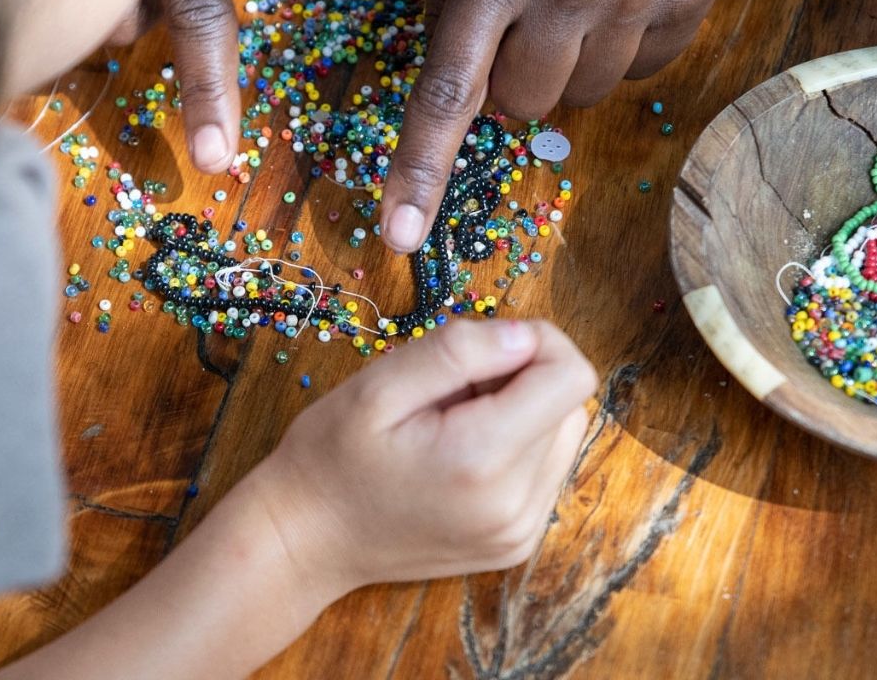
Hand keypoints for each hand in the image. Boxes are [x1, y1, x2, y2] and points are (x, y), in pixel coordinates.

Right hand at [244, 320, 596, 595]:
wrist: (306, 541)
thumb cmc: (329, 457)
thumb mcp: (377, 386)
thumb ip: (458, 352)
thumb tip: (526, 336)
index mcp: (482, 459)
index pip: (570, 376)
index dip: (536, 341)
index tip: (481, 344)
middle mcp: (516, 504)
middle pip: (569, 404)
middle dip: (521, 377)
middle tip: (451, 387)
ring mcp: (520, 530)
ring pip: (561, 435)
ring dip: (520, 411)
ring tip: (452, 421)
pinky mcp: (516, 542)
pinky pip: (544, 471)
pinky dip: (514, 447)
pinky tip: (459, 453)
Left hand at [380, 0, 738, 251]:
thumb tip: (440, 68)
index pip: (450, 88)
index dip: (420, 168)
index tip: (399, 236)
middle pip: (523, 105)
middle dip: (509, 83)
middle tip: (520, 19)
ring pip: (584, 97)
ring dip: (568, 63)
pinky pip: (643, 71)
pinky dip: (622, 47)